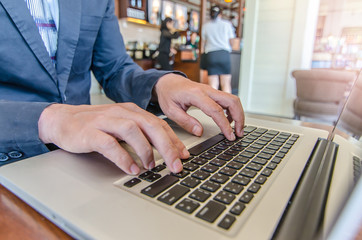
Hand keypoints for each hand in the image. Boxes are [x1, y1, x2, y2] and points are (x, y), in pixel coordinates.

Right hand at [38, 103, 188, 173]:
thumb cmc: (94, 125)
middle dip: (167, 147)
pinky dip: (124, 158)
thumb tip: (161, 151)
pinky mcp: (90, 132)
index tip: (184, 155)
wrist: (61, 119)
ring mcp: (105, 121)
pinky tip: (131, 168)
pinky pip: (110, 144)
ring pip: (133, 131)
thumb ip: (139, 135)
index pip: (159, 123)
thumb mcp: (120, 126)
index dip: (174, 139)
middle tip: (176, 165)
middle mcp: (121, 113)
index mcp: (131, 111)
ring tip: (151, 166)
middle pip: (151, 126)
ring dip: (146, 150)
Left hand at [154, 74, 244, 139]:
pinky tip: (229, 121)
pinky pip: (227, 100)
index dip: (225, 124)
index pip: (216, 110)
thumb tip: (199, 132)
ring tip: (236, 130)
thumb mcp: (171, 111)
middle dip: (239, 118)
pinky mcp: (212, 93)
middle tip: (239, 133)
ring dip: (238, 114)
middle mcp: (207, 90)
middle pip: (232, 101)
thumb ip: (185, 122)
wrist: (168, 82)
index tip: (230, 136)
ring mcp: (211, 90)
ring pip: (232, 99)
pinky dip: (232, 111)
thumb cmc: (168, 94)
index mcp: (196, 94)